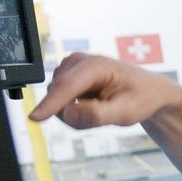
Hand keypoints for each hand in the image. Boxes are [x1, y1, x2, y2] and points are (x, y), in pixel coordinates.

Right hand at [28, 53, 181, 128]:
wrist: (147, 91)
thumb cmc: (140, 98)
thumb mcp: (126, 112)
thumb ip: (97, 115)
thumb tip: (68, 114)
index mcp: (94, 65)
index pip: (66, 87)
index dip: (50, 105)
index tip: (34, 118)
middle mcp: (77, 62)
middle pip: (59, 97)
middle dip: (76, 115)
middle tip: (105, 115)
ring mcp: (69, 69)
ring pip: (58, 102)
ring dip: (77, 114)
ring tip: (102, 108)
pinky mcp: (66, 77)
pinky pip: (60, 103)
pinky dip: (76, 110)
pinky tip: (94, 104)